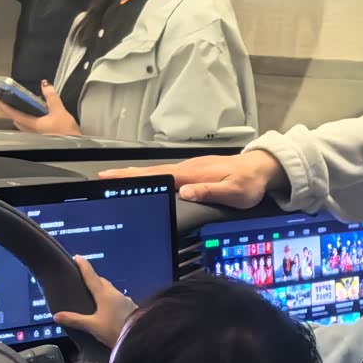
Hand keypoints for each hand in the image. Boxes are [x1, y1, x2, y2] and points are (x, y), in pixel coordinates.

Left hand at [0, 80, 80, 136]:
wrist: (75, 147)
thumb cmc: (66, 132)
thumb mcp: (60, 111)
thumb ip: (51, 96)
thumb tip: (45, 84)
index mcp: (31, 125)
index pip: (12, 113)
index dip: (3, 105)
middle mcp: (30, 131)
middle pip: (16, 119)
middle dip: (12, 109)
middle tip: (10, 98)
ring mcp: (35, 136)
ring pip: (22, 124)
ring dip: (21, 115)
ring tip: (23, 104)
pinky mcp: (41, 138)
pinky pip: (30, 127)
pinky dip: (29, 119)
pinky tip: (36, 114)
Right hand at [54, 256, 136, 348]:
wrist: (140, 338)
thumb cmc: (114, 331)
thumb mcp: (93, 326)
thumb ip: (75, 320)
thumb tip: (56, 316)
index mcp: (104, 294)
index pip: (91, 275)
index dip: (83, 265)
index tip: (77, 257)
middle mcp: (115, 293)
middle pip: (102, 281)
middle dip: (92, 278)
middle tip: (83, 280)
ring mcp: (125, 299)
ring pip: (111, 290)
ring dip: (102, 290)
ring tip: (94, 297)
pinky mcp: (131, 307)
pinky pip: (118, 299)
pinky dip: (111, 299)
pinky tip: (109, 309)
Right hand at [99, 150, 286, 208]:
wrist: (261, 169)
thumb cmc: (248, 184)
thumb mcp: (233, 192)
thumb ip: (209, 192)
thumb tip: (184, 192)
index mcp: (191, 175)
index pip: (155, 176)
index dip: (132, 177)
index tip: (111, 177)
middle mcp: (186, 169)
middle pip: (149, 172)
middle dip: (125, 175)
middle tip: (102, 178)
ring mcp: (189, 170)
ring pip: (156, 173)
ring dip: (134, 176)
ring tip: (114, 180)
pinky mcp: (192, 173)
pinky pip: (165, 175)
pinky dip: (149, 178)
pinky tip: (143, 183)